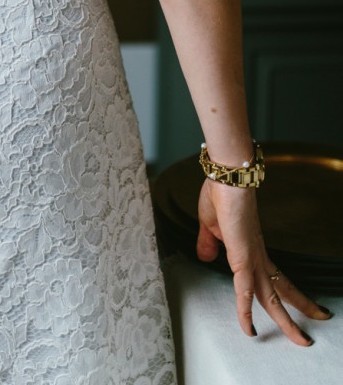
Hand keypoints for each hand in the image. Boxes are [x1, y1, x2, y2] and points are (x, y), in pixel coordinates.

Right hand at [197, 178, 331, 344]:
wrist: (228, 176)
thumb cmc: (219, 193)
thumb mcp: (209, 225)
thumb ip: (208, 243)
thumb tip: (206, 257)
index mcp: (251, 249)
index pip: (272, 278)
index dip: (281, 296)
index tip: (288, 309)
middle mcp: (257, 256)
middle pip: (281, 291)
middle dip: (299, 312)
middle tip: (312, 334)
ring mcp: (251, 258)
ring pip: (271, 297)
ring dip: (286, 321)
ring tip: (302, 340)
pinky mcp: (241, 257)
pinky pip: (243, 290)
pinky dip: (245, 311)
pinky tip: (249, 328)